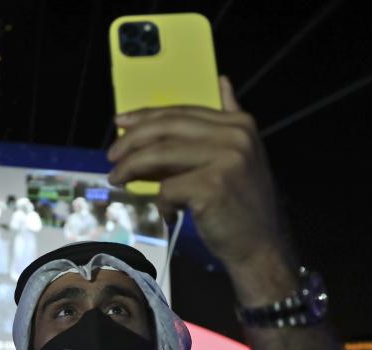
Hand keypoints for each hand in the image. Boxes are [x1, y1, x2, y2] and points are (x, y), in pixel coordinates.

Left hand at [107, 77, 292, 275]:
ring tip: (117, 179)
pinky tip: (168, 214)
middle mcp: (235, 135)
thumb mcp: (241, 155)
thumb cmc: (240, 205)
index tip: (119, 123)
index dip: (145, 116)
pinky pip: (167, 189)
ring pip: (160, 155)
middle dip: (131, 141)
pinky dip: (161, 203)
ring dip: (131, 167)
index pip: (181, 112)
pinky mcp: (212, 186)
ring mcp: (225, 159)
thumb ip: (226, 123)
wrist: (259, 247)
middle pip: (167, 128)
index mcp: (239, 123)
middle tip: (111, 156)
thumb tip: (222, 80)